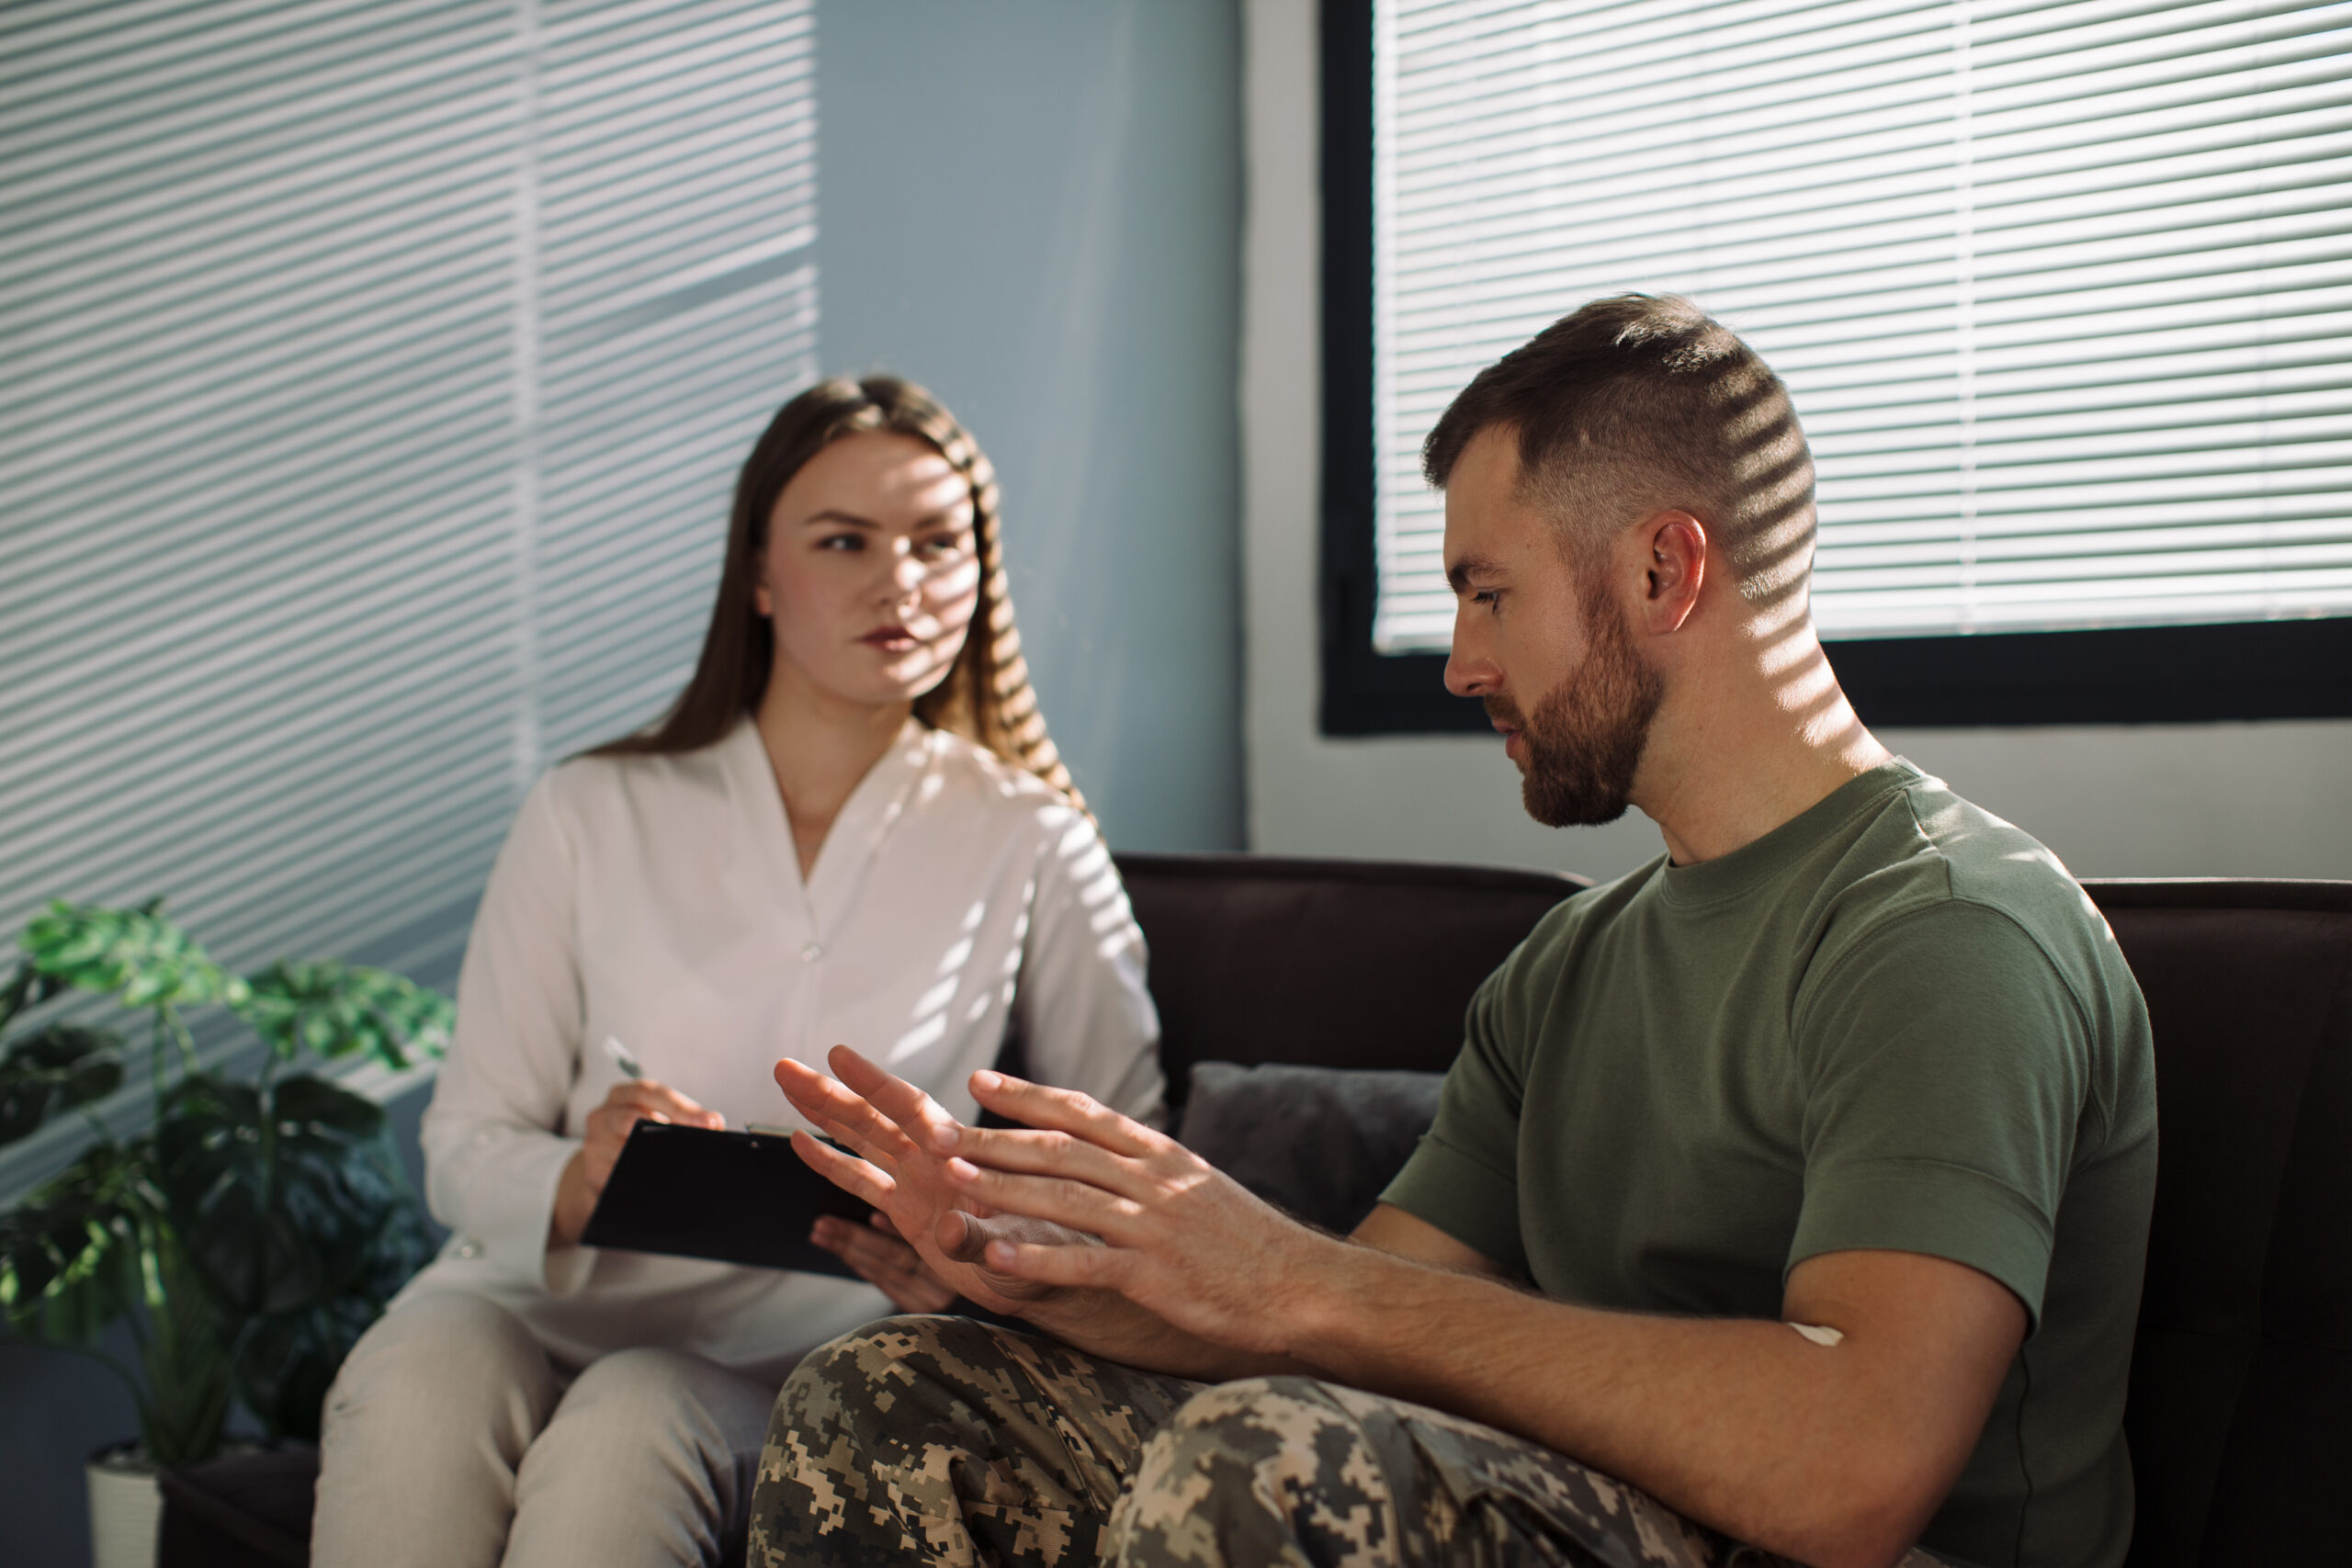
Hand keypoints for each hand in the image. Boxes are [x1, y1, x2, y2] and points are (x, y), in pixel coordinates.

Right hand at [549, 1078, 723, 1246]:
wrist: (605, 1170)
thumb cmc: (637, 1138)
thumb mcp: (657, 1119)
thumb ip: (685, 1118)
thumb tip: (714, 1123)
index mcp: (623, 1096)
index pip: (649, 1093)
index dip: (680, 1107)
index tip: (708, 1121)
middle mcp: (603, 1116)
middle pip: (632, 1119)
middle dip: (668, 1130)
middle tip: (700, 1142)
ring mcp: (594, 1145)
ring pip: (623, 1150)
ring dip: (653, 1158)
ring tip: (682, 1164)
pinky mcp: (592, 1173)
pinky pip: (616, 1177)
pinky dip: (639, 1180)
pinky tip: (660, 1184)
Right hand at [774, 1046, 1095, 1317]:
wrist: (1064, 1278)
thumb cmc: (1055, 1251)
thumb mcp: (1020, 1247)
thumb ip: (978, 1238)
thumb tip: (945, 1229)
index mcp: (962, 1158)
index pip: (910, 1110)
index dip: (873, 1083)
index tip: (838, 1056)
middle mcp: (936, 1163)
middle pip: (874, 1119)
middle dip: (830, 1093)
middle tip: (785, 1066)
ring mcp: (922, 1186)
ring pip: (864, 1141)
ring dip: (825, 1115)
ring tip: (787, 1085)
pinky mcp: (914, 1216)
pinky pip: (866, 1183)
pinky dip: (834, 1163)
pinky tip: (804, 1142)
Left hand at [932, 1069, 1353, 1357]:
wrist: (1303, 1284)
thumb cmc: (1248, 1242)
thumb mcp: (1198, 1185)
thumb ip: (1149, 1168)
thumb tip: (1102, 1151)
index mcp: (1160, 1154)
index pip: (1082, 1112)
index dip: (1026, 1096)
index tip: (978, 1081)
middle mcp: (1152, 1180)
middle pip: (1059, 1150)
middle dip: (993, 1139)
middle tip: (937, 1130)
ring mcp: (1153, 1226)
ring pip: (1064, 1198)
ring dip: (1003, 1189)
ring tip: (951, 1181)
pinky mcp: (1155, 1275)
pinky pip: (1085, 1263)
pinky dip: (1037, 1260)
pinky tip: (995, 1260)